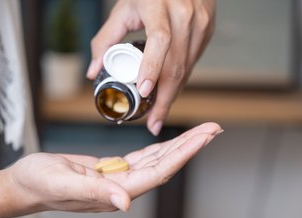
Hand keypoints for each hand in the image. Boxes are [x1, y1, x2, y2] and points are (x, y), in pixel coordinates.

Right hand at [10, 122, 221, 212]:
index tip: (204, 137)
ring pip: (158, 159)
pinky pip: (142, 157)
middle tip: (214, 128)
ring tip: (201, 131)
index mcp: (116, 192)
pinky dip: (159, 147)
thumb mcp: (63, 183)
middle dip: (192, 145)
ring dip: (181, 145)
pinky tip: (171, 141)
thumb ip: (97, 192)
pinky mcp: (112, 170)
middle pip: (166, 164)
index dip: (184, 153)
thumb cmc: (39, 183)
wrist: (25, 184)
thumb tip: (127, 203)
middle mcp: (124, 187)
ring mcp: (119, 178)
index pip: (160, 171)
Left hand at [86, 0, 215, 135]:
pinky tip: (170, 89)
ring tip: (159, 112)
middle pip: (176, 65)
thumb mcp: (123, 9)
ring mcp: (200, 23)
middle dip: (165, 99)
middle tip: (153, 121)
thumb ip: (105, 39)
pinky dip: (180, 79)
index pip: (159, 41)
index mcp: (159, 5)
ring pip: (187, 68)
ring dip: (172, 93)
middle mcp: (184, 15)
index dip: (152, 69)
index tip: (144, 93)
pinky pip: (193, 62)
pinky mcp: (207, 31)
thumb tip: (93, 70)